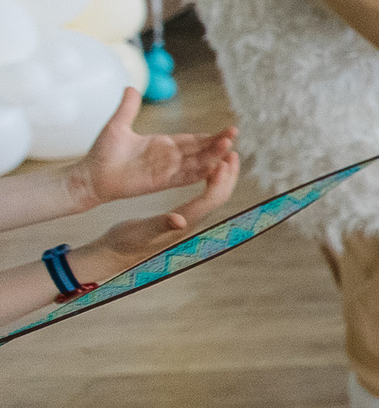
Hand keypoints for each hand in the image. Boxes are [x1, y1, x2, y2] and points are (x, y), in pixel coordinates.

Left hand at [65, 90, 238, 210]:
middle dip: (217, 143)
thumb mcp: (117, 125)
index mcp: (162, 144)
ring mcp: (166, 171)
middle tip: (234, 134)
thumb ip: (128, 107)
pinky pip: (185, 178)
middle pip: (200, 150)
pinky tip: (214, 168)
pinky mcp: (161, 182)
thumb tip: (131, 86)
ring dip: (213, 156)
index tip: (227, 130)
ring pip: (196, 163)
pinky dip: (200, 173)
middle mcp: (168, 158)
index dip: (210, 136)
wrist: (90, 177)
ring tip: (229, 148)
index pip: (192, 139)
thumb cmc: (102, 153)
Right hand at [89, 146, 240, 272]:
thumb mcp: (142, 231)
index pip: (212, 199)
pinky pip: (203, 196)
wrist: (118, 253)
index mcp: (186, 221)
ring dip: (222, 177)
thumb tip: (181, 221)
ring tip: (223, 157)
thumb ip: (161, 224)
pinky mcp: (183, 218)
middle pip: (220, 196)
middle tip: (232, 153)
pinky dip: (209, 181)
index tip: (224, 160)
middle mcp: (192, 221)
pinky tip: (206, 171)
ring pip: (214, 196)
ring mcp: (189, 219)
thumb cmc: (126, 243)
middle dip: (228, 175)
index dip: (220, 179)